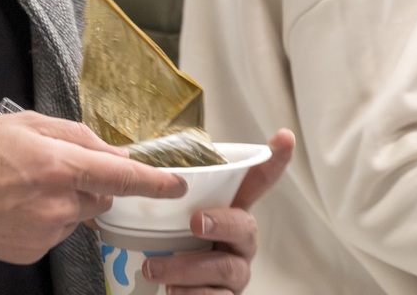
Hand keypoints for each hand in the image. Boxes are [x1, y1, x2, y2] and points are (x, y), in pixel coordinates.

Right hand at [0, 110, 186, 263]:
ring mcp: (45, 233)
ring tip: (23, 185)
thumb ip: (72, 134)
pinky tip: (14, 205)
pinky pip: (55, 233)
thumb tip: (108, 151)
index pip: (120, 176)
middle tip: (52, 165)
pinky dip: (45, 219)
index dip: (153, 182)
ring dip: (65, 200)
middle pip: (100, 196)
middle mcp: (57, 203)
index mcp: (57, 165)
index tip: (176, 184)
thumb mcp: (22, 123)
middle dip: (90, 182)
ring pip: (77, 215)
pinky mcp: (31, 252)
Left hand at [143, 129, 294, 294]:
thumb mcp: (169, 214)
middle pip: (244, 226)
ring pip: (224, 268)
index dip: (272, 161)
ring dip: (186, 267)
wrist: (169, 290)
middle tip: (195, 223)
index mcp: (229, 211)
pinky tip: (173, 292)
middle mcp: (240, 241)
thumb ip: (164, 193)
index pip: (255, 183)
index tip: (284, 136)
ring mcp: (237, 271)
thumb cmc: (171, 243)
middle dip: (221, 222)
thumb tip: (132, 160)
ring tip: (155, 268)